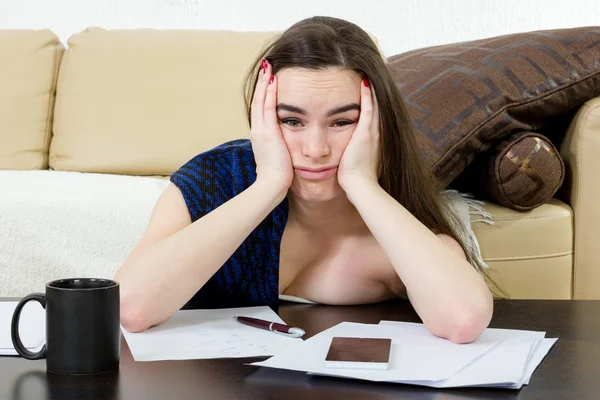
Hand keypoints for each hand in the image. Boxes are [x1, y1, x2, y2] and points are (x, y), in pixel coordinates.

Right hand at [250, 59, 293, 193]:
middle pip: (258, 100)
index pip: (261, 108)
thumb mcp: (278, 155)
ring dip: (264, 82)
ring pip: (261, 100)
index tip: (267, 78)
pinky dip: (269, 93)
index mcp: (260, 135)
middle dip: (261, 82)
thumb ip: (280, 146)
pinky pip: (267, 108)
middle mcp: (257, 130)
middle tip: (265, 65)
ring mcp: (260, 130)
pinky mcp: (267, 133)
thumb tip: (286, 143)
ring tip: (268, 66)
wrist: (272, 185)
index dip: (263, 92)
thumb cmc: (278, 175)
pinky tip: (273, 80)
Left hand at [337, 78, 380, 189]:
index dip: (372, 100)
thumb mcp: (356, 159)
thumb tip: (347, 149)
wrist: (360, 185)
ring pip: (374, 104)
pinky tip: (364, 82)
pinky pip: (368, 109)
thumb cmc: (355, 177)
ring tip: (367, 72)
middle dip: (374, 90)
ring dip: (371, 88)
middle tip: (370, 73)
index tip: (367, 86)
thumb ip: (353, 151)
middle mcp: (376, 132)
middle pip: (377, 105)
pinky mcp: (365, 133)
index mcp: (373, 137)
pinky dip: (367, 95)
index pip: (373, 114)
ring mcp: (372, 132)